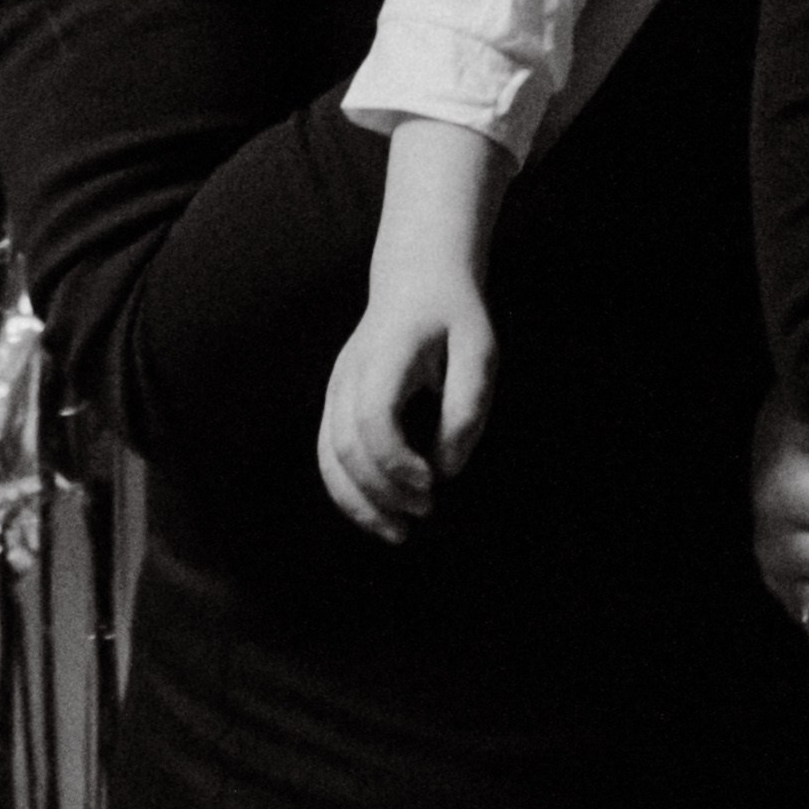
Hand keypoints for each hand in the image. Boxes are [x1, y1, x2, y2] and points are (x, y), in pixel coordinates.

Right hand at [317, 274, 496, 544]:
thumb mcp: (480, 349)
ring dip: (359, 503)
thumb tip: (447, 470)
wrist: (418, 276)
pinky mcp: (336, 402)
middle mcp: (350, 373)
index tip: (433, 483)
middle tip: (426, 511)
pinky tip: (379, 512)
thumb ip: (467, 407)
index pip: (374, 419)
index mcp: (385, 355)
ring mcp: (337, 388)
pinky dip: (349, 491)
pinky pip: (329, 455)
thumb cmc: (454, 315)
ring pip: (329, 459)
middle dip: (382, 492)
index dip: (397, 462)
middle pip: (346, 448)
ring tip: (399, 532)